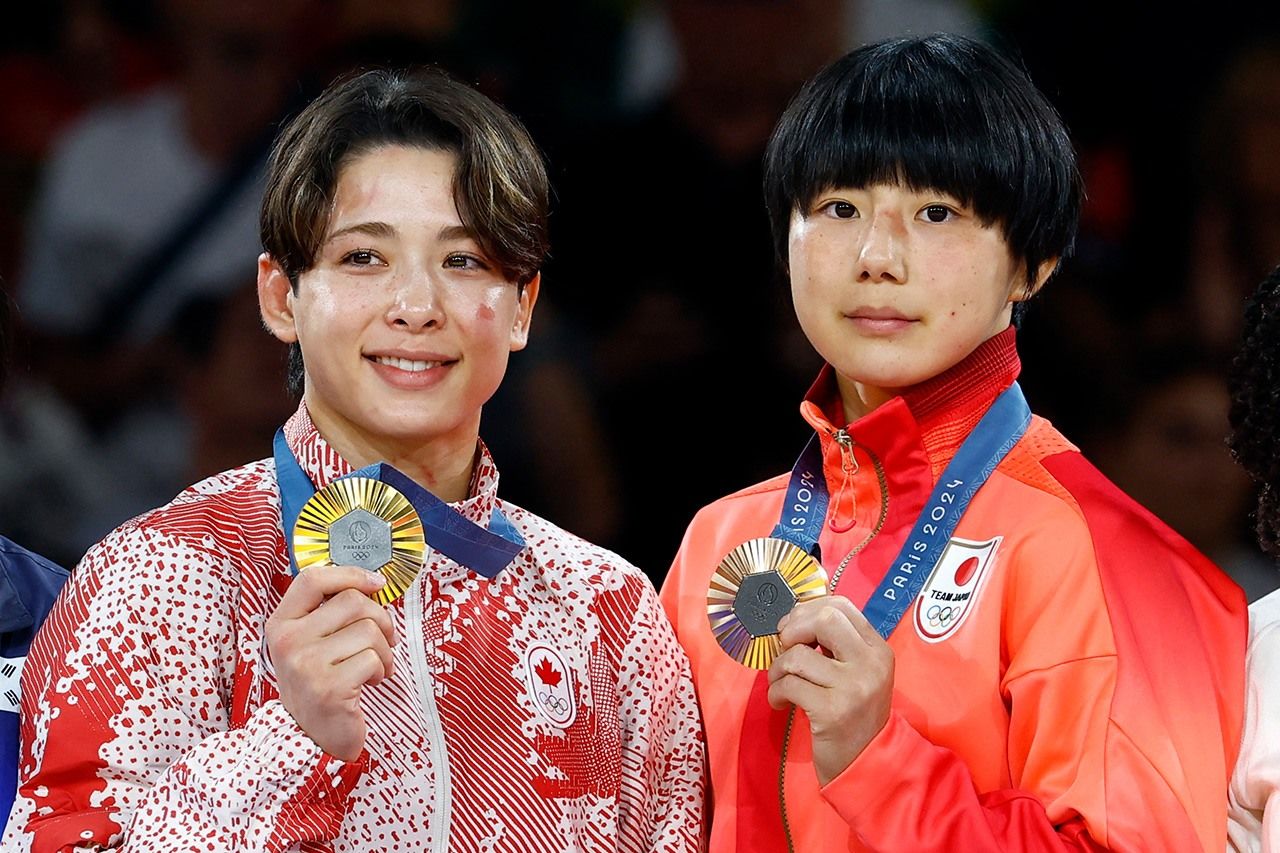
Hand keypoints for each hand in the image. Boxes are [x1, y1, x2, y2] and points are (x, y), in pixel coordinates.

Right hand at [265, 566, 396, 760]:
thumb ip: (330, 611)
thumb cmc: (320, 682)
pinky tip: (370, 682)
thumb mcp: (312, 642)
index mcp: (281, 624)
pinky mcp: (329, 688)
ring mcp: (306, 665)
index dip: (350, 574)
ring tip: (374, 666)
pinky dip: (382, 669)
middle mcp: (288, 641)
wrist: (312, 737)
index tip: (376, 584)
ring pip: (370, 630)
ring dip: (385, 649)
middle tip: (381, 640)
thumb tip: (372, 582)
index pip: (312, 579)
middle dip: (380, 619)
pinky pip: (374, 659)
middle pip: (353, 601)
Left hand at [767, 595, 893, 785]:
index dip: (807, 609)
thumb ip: (836, 644)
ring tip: (779, 682)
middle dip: (793, 629)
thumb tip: (793, 617)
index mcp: (877, 649)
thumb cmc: (854, 713)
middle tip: (783, 647)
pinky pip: (789, 685)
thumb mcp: (857, 673)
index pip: (841, 606)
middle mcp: (870, 664)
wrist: (865, 762)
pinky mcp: (832, 711)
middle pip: (824, 619)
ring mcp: (853, 688)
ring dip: (777, 668)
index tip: (792, 628)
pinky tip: (780, 703)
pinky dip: (775, 692)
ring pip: (798, 655)